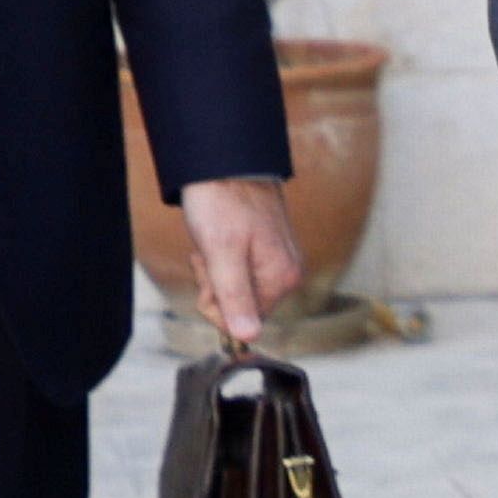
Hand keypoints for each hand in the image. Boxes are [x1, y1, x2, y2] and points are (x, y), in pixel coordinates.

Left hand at [172, 171, 305, 352]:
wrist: (224, 160)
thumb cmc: (222, 202)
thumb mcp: (221, 254)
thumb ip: (235, 298)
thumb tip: (248, 337)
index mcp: (282, 278)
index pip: (243, 322)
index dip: (217, 303)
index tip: (211, 272)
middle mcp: (286, 273)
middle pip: (241, 306)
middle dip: (216, 285)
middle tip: (211, 252)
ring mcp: (277, 260)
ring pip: (236, 287)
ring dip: (215, 269)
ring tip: (215, 240)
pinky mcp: (265, 249)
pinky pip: (237, 270)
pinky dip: (220, 257)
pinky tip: (220, 236)